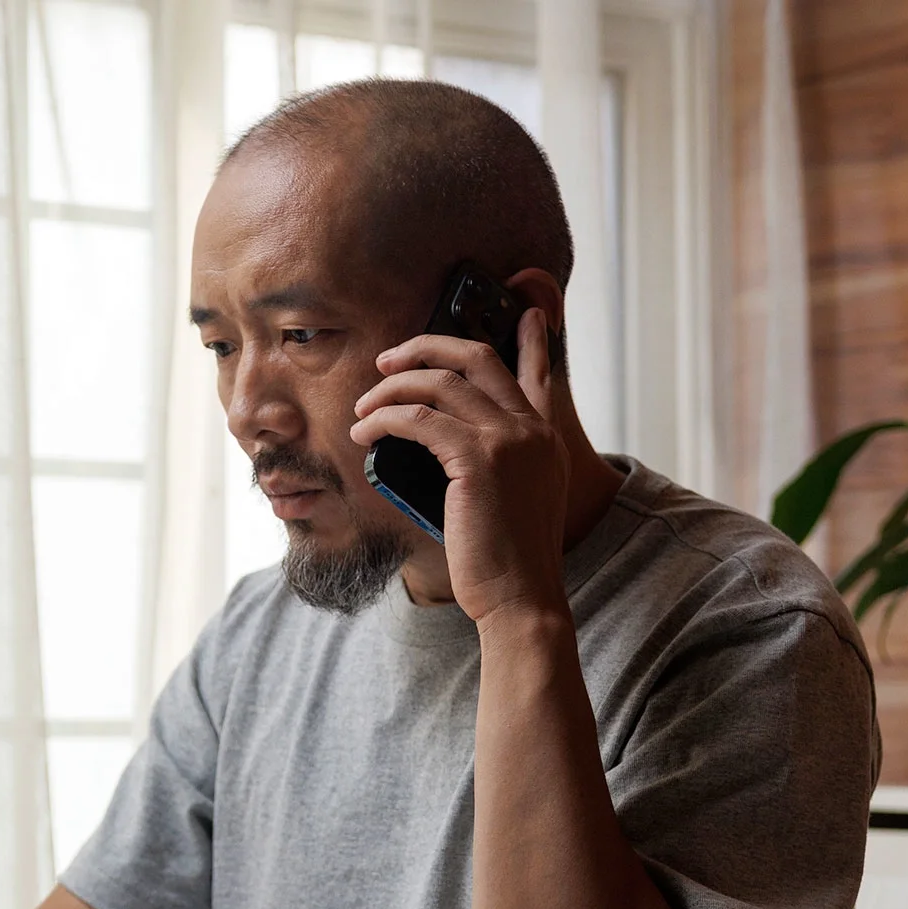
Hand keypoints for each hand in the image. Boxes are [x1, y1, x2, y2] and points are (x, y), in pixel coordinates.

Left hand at [349, 308, 571, 624]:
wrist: (522, 599)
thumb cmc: (505, 562)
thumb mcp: (511, 502)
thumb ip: (493, 466)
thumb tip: (440, 448)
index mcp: (544, 437)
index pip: (540, 371)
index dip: (530, 337)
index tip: (523, 309)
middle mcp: (532, 429)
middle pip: (477, 358)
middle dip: (426, 348)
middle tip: (388, 360)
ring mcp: (509, 440)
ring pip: (440, 383)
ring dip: (391, 389)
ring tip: (363, 408)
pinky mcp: (480, 459)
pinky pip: (419, 420)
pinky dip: (384, 420)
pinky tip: (365, 434)